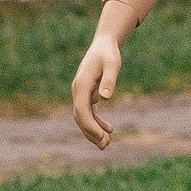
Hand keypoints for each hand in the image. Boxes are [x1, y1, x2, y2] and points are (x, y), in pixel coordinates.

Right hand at [71, 33, 122, 148]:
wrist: (103, 45)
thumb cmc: (109, 54)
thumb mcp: (112, 64)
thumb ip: (109, 80)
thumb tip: (105, 98)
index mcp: (82, 85)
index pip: (81, 110)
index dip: (89, 125)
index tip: (101, 136)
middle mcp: (78, 91)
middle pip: (80, 117)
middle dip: (91, 133)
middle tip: (105, 145)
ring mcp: (81, 93)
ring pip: (83, 117)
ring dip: (93, 131)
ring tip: (106, 144)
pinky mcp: (87, 94)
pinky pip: (89, 112)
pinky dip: (97, 122)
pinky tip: (108, 129)